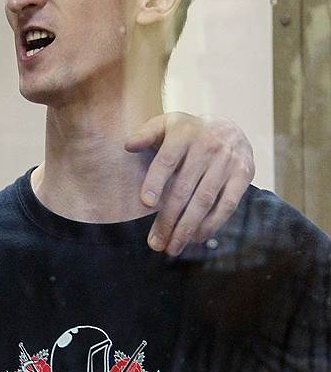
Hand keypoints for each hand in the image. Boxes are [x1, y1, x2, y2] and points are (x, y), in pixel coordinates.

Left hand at [125, 112, 254, 255]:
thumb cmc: (187, 132)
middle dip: (168, 218)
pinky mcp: (244, 175)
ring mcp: (227, 162)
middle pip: (184, 188)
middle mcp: (207, 146)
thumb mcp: (166, 124)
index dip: (156, 181)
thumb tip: (127, 145)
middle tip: (155, 242)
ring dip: (187, 227)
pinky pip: (228, 204)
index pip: (167, 160)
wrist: (230, 128)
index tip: (146, 203)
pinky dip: (212, 224)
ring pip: (205, 200)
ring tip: (172, 247)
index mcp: (183, 133)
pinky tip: (196, 238)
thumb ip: (146, 134)